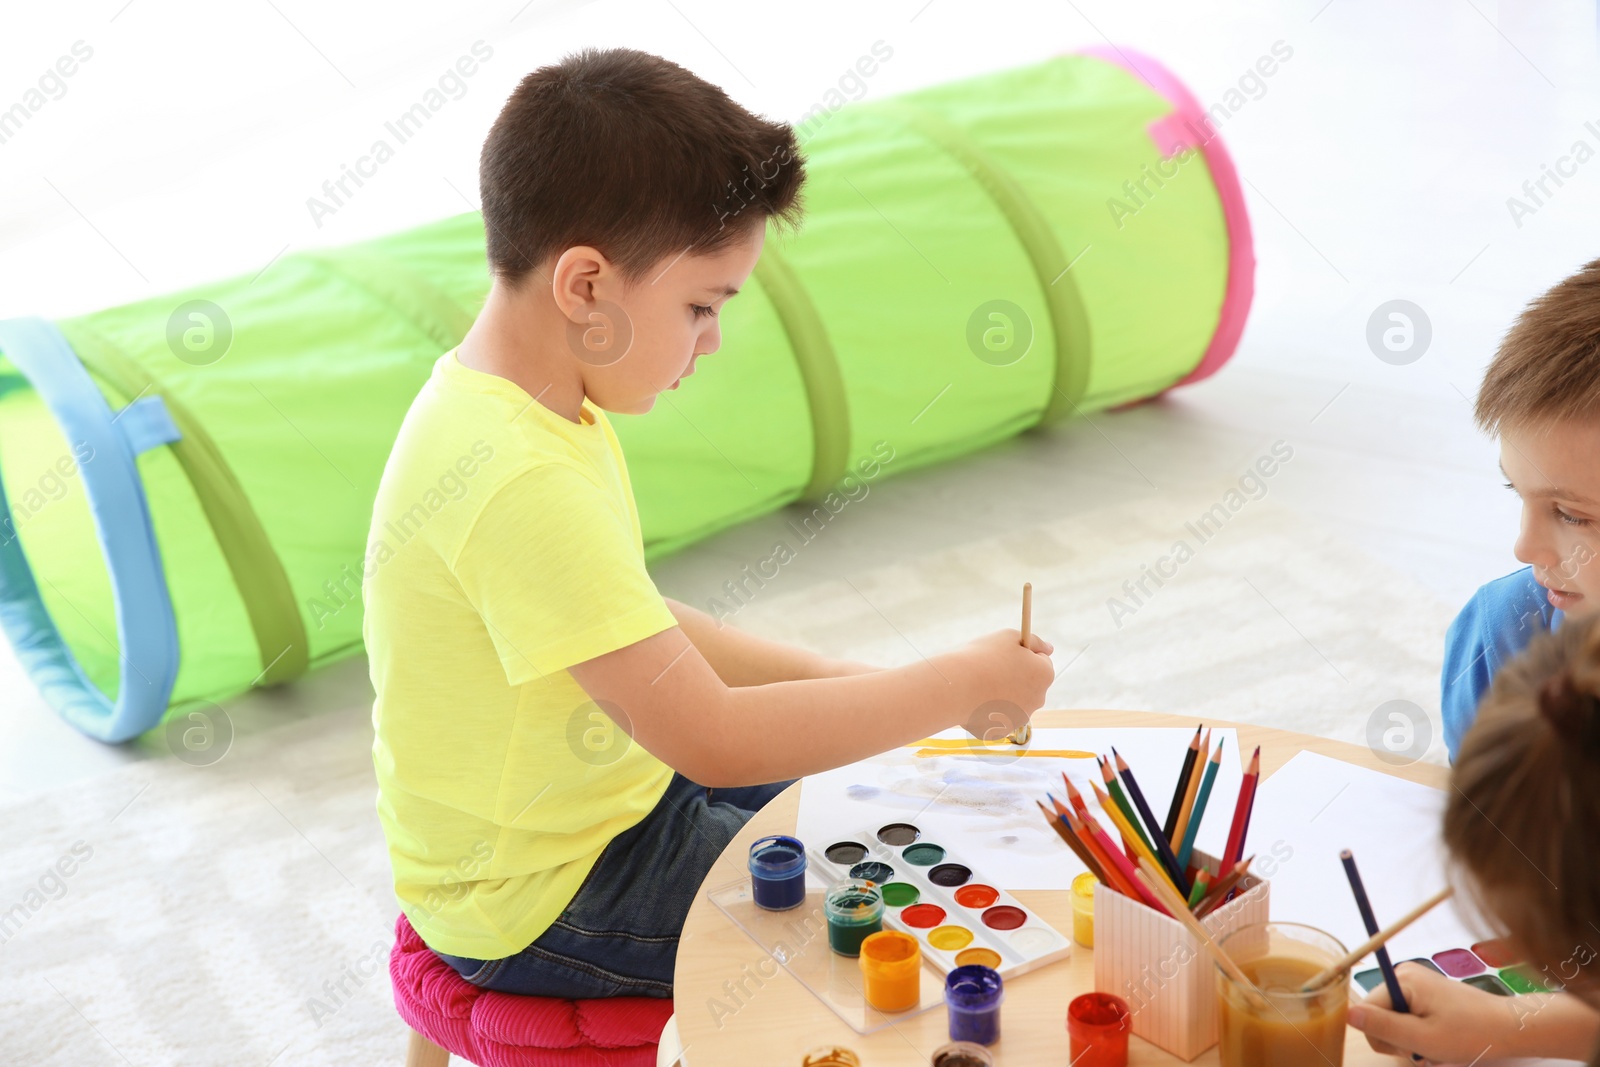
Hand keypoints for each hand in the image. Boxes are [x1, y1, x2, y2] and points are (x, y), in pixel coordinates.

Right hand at [956, 628, 1054, 739]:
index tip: (1005, 653)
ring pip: (1012, 703)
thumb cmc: (981, 658)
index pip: (1041, 661)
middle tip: (990, 668)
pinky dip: (986, 710)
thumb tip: (1049, 648)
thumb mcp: (1008, 637)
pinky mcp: (1000, 732)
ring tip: (978, 684)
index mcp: (1044, 674)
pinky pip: (995, 717)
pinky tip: (973, 701)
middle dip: (1014, 677)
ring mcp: (1020, 718)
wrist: (956, 687)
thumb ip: (1033, 641)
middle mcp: (1038, 699)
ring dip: (1000, 694)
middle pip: (1029, 685)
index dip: (1022, 655)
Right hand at [1346, 962, 1538, 1062]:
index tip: (1410, 1045)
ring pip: (1391, 1019)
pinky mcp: (1424, 992)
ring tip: (1435, 1045)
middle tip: (1425, 1047)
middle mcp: (1404, 975)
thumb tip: (1346, 1013)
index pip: (1366, 1010)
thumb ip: (1383, 1026)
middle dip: (1396, 1038)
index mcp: (1402, 980)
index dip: (1382, 1035)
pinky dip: (1418, 1033)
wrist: (1510, 1028)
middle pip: (1377, 1014)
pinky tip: (1438, 1040)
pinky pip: (1405, 1016)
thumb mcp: (1424, 1037)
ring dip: (1409, 1039)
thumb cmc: (1470, 1034)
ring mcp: (1414, 983)